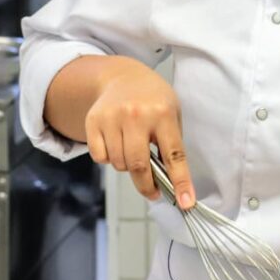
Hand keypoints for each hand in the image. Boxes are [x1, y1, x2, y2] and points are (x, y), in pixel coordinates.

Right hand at [84, 59, 194, 207]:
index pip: (174, 155)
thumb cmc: (153, 100)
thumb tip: (173, 183)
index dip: (180, 181)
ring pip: (119, 164)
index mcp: (163, 113)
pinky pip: (100, 157)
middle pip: (139, 165)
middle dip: (146, 186)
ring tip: (133, 151)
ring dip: (127, 167)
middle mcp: (137, 115)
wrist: (122, 77)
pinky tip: (116, 144)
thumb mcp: (172, 114)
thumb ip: (171, 145)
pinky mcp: (93, 121)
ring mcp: (112, 117)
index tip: (185, 202)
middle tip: (153, 192)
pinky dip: (108, 159)